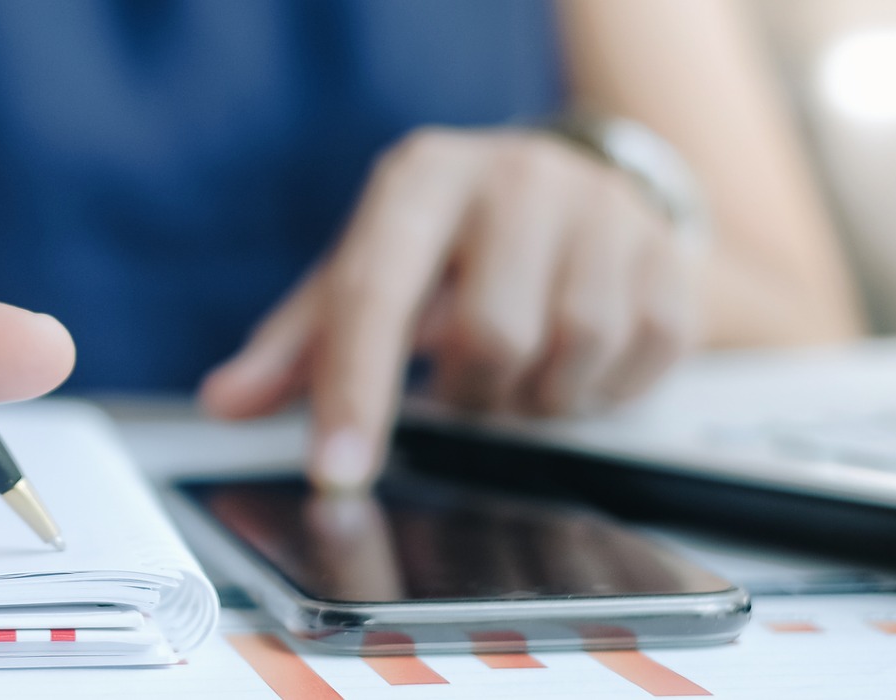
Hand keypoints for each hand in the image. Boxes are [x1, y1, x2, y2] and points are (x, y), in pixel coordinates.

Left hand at [200, 127, 696, 488]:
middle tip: (466, 385)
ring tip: (518, 367)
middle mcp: (515, 177)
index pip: (377, 294)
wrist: (575, 188)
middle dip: (472, 394)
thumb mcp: (365, 274)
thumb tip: (226, 402)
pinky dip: (599, 386)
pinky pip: (638, 357)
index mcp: (423, 178)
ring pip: (568, 355)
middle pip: (491, 338)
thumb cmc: (449, 244)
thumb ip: (295, 346)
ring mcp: (602, 210)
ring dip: (535, 395)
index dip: (355, 394)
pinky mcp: (668, 253)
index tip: (338, 475)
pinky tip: (575, 359)